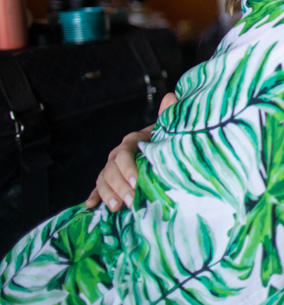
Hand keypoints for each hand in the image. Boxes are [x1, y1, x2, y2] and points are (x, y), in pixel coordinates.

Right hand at [84, 92, 177, 210]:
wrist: (162, 147)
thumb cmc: (166, 138)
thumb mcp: (168, 128)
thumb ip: (168, 114)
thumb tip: (172, 96)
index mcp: (131, 141)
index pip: (124, 153)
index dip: (128, 168)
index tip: (136, 181)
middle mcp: (118, 154)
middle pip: (111, 170)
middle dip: (120, 186)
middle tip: (131, 201)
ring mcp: (111, 168)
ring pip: (103, 180)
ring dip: (108, 194)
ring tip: (117, 208)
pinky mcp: (110, 180)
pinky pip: (98, 188)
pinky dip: (94, 196)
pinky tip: (90, 206)